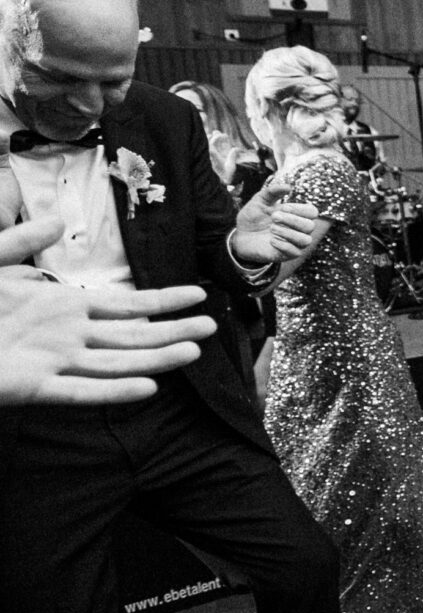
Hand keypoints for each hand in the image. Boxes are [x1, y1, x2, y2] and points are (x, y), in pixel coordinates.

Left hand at [0, 218, 215, 405]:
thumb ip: (20, 242)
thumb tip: (59, 220)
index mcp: (60, 307)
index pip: (125, 305)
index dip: (162, 301)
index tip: (197, 294)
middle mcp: (66, 337)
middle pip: (133, 337)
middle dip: (174, 331)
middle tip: (212, 327)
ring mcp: (53, 363)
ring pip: (118, 364)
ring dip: (157, 359)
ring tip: (193, 351)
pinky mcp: (34, 388)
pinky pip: (83, 393)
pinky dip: (115, 392)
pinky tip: (149, 387)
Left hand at [232, 185, 319, 264]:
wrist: (240, 236)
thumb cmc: (253, 218)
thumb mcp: (259, 201)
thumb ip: (272, 192)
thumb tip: (288, 187)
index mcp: (297, 215)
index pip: (312, 212)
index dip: (299, 209)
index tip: (283, 207)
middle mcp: (299, 229)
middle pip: (309, 226)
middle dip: (291, 220)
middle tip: (274, 217)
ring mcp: (295, 243)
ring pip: (305, 240)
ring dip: (288, 233)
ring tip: (272, 229)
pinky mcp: (288, 255)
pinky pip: (295, 252)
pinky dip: (283, 245)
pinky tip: (271, 240)